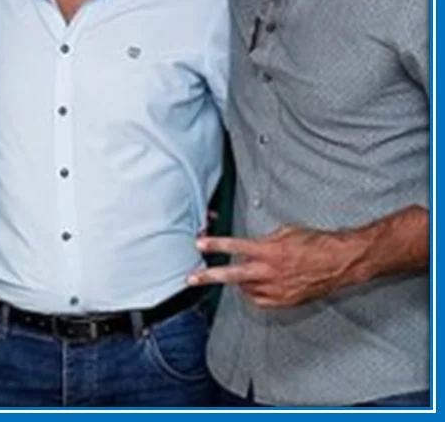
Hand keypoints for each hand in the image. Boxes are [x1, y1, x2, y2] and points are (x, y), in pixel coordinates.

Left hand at [188, 226, 367, 308]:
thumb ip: (265, 240)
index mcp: (270, 251)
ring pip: (246, 288)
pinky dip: (255, 293)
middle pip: (232, 276)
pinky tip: (258, 286)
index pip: (235, 247)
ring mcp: (278, 289)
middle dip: (209, 277)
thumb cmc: (317, 244)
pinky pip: (261, 300)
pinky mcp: (285, 301)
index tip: (199, 244)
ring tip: (246, 274)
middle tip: (192, 278)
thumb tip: (252, 246)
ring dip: (241, 281)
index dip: (215, 244)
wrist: (341, 263)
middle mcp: (271, 271)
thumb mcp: (286, 232)